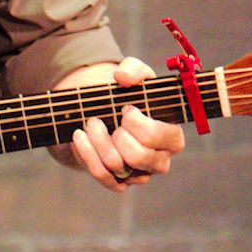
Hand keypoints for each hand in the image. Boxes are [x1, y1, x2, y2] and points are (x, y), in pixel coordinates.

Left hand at [69, 58, 184, 192]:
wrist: (104, 112)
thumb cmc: (127, 96)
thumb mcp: (134, 75)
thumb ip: (133, 69)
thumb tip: (123, 78)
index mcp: (172, 136)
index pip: (157, 136)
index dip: (136, 122)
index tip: (126, 109)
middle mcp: (159, 160)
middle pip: (138, 156)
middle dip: (117, 134)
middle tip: (110, 119)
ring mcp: (139, 175)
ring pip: (116, 166)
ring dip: (97, 140)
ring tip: (90, 123)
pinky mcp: (118, 182)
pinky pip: (102, 176)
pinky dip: (87, 154)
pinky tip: (79, 136)